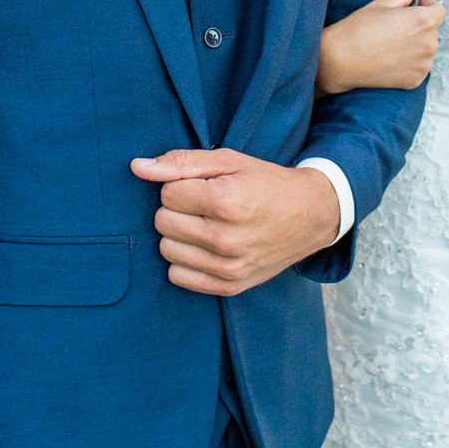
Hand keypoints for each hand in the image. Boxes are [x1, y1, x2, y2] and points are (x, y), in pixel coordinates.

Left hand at [130, 148, 340, 294]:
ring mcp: (228, 267)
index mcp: (226, 202)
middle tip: (203, 204)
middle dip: (177, 209)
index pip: (167, 194)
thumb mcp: (229, 161)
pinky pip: (178, 277)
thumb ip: (181, 163)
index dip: (180, 185)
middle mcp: (225, 239)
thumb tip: (138, 167)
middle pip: (163, 222)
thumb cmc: (266, 183)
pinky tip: (204, 246)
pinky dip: (185, 260)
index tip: (201, 186)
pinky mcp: (230, 286)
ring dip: (179, 235)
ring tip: (205, 224)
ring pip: (166, 250)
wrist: (310, 216)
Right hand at [316, 0, 444, 96]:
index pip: (440, 10)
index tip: (418, 5)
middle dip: (419, 25)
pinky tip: (390, 59)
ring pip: (426, 50)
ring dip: (416, 45)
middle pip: (432, 30)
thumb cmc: (357, 30)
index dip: (429, 5)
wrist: (340, 61)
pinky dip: (409, 62)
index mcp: (423, 20)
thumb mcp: (379, 5)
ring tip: (391, 44)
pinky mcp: (415, 80)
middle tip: (396, 26)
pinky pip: (419, 67)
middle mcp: (429, 43)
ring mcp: (424, 64)